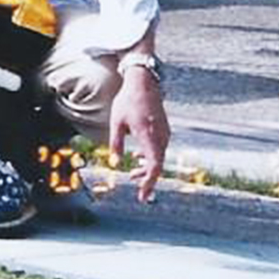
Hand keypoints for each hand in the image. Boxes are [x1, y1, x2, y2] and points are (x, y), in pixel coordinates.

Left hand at [108, 67, 170, 202]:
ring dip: (146, 167)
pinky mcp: (164, 129)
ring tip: (132, 172)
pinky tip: (137, 156)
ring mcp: (165, 133)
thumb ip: (116, 143)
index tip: (142, 195)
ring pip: (159, 157)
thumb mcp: (116, 122)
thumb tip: (114, 162)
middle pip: (157, 166)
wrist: (143, 83)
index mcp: (150, 137)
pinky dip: (150, 156)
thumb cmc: (128, 101)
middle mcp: (161, 138)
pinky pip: (159, 149)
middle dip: (145, 177)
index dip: (149, 183)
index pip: (154, 168)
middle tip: (132, 183)